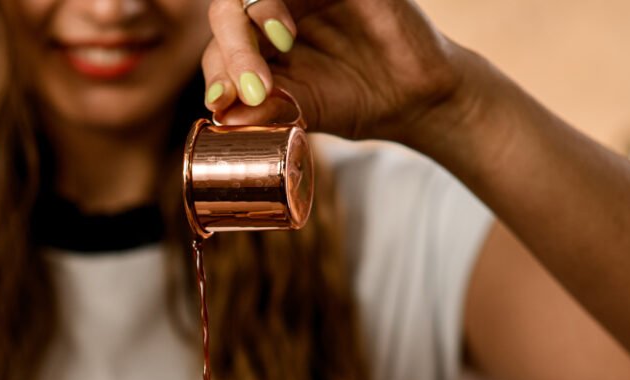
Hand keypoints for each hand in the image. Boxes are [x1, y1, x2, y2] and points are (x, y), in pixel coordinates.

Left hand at [200, 0, 473, 146]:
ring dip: (256, 17)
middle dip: (232, 49)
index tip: (220, 103)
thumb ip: (266, 111)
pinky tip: (286, 30)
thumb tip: (223, 118)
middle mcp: (272, 13)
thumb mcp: (304, 112)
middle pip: (229, 13)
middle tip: (249, 87)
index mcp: (255, 47)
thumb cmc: (353, 102)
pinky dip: (278, 3)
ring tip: (277, 49)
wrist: (412, 96)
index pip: (219, 51)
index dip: (216, 74)